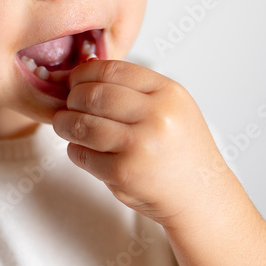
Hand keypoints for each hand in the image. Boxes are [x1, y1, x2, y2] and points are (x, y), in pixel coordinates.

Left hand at [52, 59, 237, 227]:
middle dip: (72, 99)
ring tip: (66, 125)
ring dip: (65, 124)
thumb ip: (134, 88)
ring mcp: (140, 145)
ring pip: (81, 124)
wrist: (201, 196)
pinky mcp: (123, 173)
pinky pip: (82, 154)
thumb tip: (85, 69)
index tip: (75, 81)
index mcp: (168, 93)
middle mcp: (156, 116)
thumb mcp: (171, 106)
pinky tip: (84, 149)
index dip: (84, 73)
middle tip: (69, 105)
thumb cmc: (180, 149)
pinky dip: (75, 150)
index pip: (112, 69)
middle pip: (93, 95)